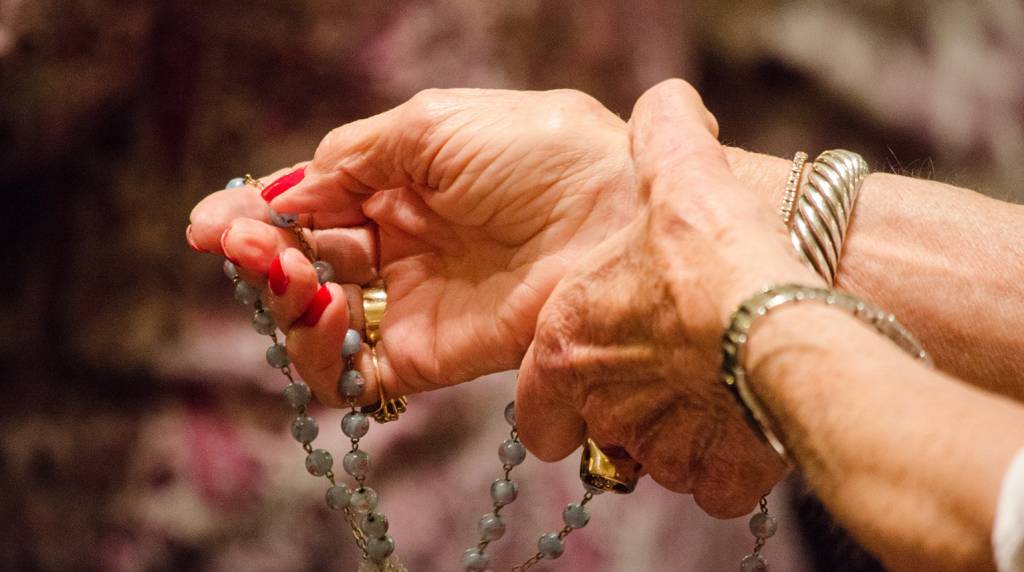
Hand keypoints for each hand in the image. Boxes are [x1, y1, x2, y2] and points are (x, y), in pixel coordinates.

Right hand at [188, 88, 637, 405]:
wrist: (613, 216)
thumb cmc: (537, 153)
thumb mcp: (432, 126)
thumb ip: (352, 158)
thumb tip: (286, 192)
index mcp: (402, 185)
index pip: (312, 206)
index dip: (258, 215)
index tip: (208, 224)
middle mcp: (402, 246)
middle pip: (305, 263)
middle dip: (260, 256)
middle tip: (241, 246)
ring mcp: (413, 303)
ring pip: (316, 320)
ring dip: (282, 301)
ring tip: (286, 272)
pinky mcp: (430, 355)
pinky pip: (352, 372)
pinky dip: (318, 352)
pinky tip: (322, 311)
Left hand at [515, 79, 821, 517]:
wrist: (779, 318)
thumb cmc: (712, 250)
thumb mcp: (674, 172)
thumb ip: (658, 136)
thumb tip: (665, 104)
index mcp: (568, 344)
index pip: (536, 412)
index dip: (561, 401)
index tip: (592, 381)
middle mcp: (600, 404)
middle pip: (601, 430)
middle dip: (629, 409)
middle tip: (670, 370)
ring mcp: (655, 447)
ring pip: (656, 458)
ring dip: (679, 433)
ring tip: (714, 387)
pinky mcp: (712, 476)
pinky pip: (710, 486)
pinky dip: (725, 467)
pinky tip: (746, 422)